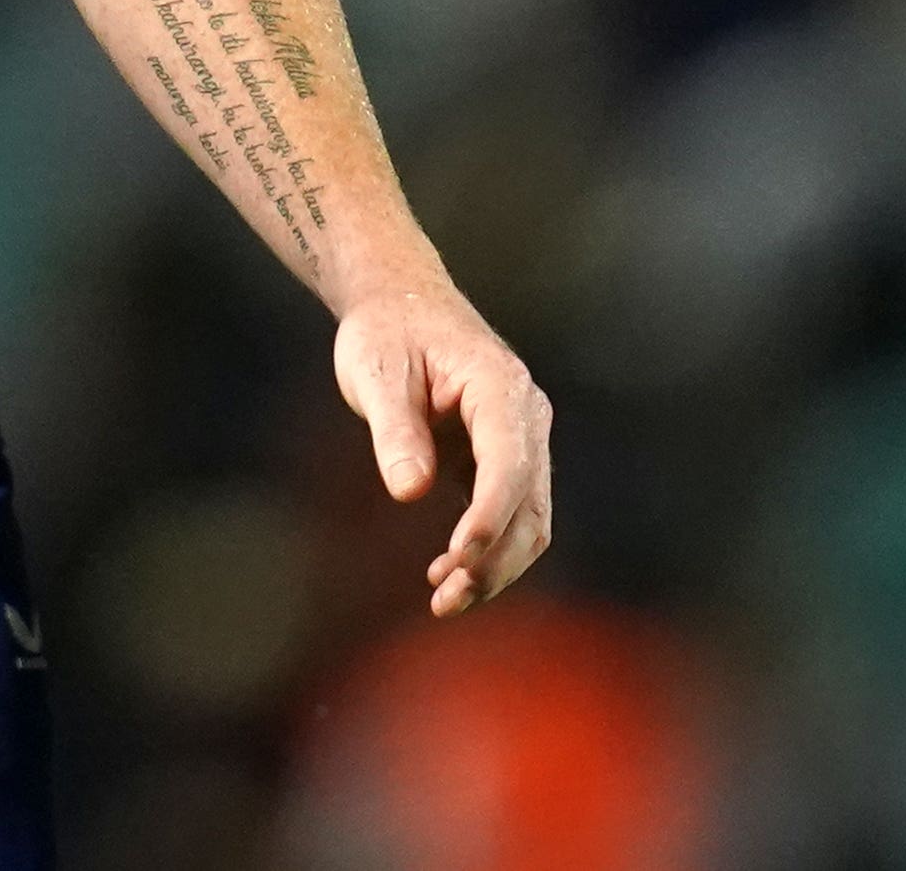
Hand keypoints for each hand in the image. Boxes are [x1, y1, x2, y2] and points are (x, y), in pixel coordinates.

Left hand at [332, 280, 554, 615]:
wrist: (400, 304)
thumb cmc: (387, 331)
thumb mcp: (376, 371)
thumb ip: (394, 429)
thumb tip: (411, 490)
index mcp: (500, 387)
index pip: (509, 462)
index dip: (489, 514)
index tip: (460, 556)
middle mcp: (526, 418)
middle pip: (529, 504)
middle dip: (493, 557)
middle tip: (445, 597)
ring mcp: (522, 442)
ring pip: (529, 520)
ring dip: (496, 565)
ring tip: (445, 600)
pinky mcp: (504, 461)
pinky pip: (511, 515)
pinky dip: (488, 550)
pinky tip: (449, 575)